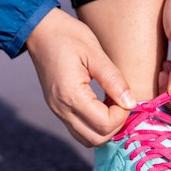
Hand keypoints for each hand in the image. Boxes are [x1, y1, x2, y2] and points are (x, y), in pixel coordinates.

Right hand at [26, 8, 135, 146]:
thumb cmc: (67, 36)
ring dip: (105, 128)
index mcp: (71, 95)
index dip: (122, 114)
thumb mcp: (94, 53)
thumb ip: (113, 80)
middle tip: (121, 103)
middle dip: (115, 125)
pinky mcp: (57, 109)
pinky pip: (79, 130)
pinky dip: (94, 125)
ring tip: (111, 105)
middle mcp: (61, 109)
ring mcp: (57, 111)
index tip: (126, 96)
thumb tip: (131, 103)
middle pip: (96, 139)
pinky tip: (101, 105)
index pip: (104, 124)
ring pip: (87, 139)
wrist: (39, 31)